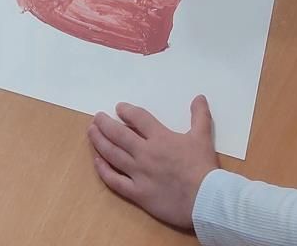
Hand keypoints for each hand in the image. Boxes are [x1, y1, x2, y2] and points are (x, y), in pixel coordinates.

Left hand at [89, 98, 218, 230]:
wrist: (205, 199)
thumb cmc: (203, 168)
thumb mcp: (203, 137)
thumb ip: (200, 116)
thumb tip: (199, 97)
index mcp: (160, 138)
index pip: (138, 119)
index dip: (127, 111)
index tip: (118, 108)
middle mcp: (145, 153)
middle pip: (119, 134)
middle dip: (105, 124)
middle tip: (96, 117)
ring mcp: (138, 173)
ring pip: (113, 155)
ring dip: (99, 142)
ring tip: (91, 132)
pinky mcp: (137, 193)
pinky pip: (115, 181)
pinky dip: (104, 170)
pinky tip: (97, 161)